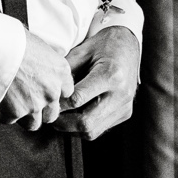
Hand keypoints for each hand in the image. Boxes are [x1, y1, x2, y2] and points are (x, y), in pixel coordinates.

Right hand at [0, 33, 74, 130]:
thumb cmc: (13, 39)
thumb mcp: (38, 45)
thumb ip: (45, 63)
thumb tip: (40, 66)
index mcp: (61, 72)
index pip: (66, 92)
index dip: (53, 93)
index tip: (43, 90)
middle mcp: (52, 91)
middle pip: (52, 113)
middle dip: (40, 110)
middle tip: (25, 100)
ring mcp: (35, 104)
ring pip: (34, 123)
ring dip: (23, 116)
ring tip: (11, 105)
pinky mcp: (16, 113)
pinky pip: (10, 120)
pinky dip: (3, 113)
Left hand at [54, 25, 139, 139]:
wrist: (129, 45)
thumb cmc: (103, 45)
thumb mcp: (82, 51)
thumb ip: (66, 71)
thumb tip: (49, 91)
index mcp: (110, 75)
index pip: (78, 100)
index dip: (59, 104)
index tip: (48, 102)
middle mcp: (121, 94)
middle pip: (85, 122)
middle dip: (63, 123)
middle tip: (50, 116)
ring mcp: (124, 106)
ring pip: (92, 131)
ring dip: (72, 128)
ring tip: (60, 118)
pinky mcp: (125, 113)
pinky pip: (99, 129)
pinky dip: (83, 127)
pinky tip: (74, 117)